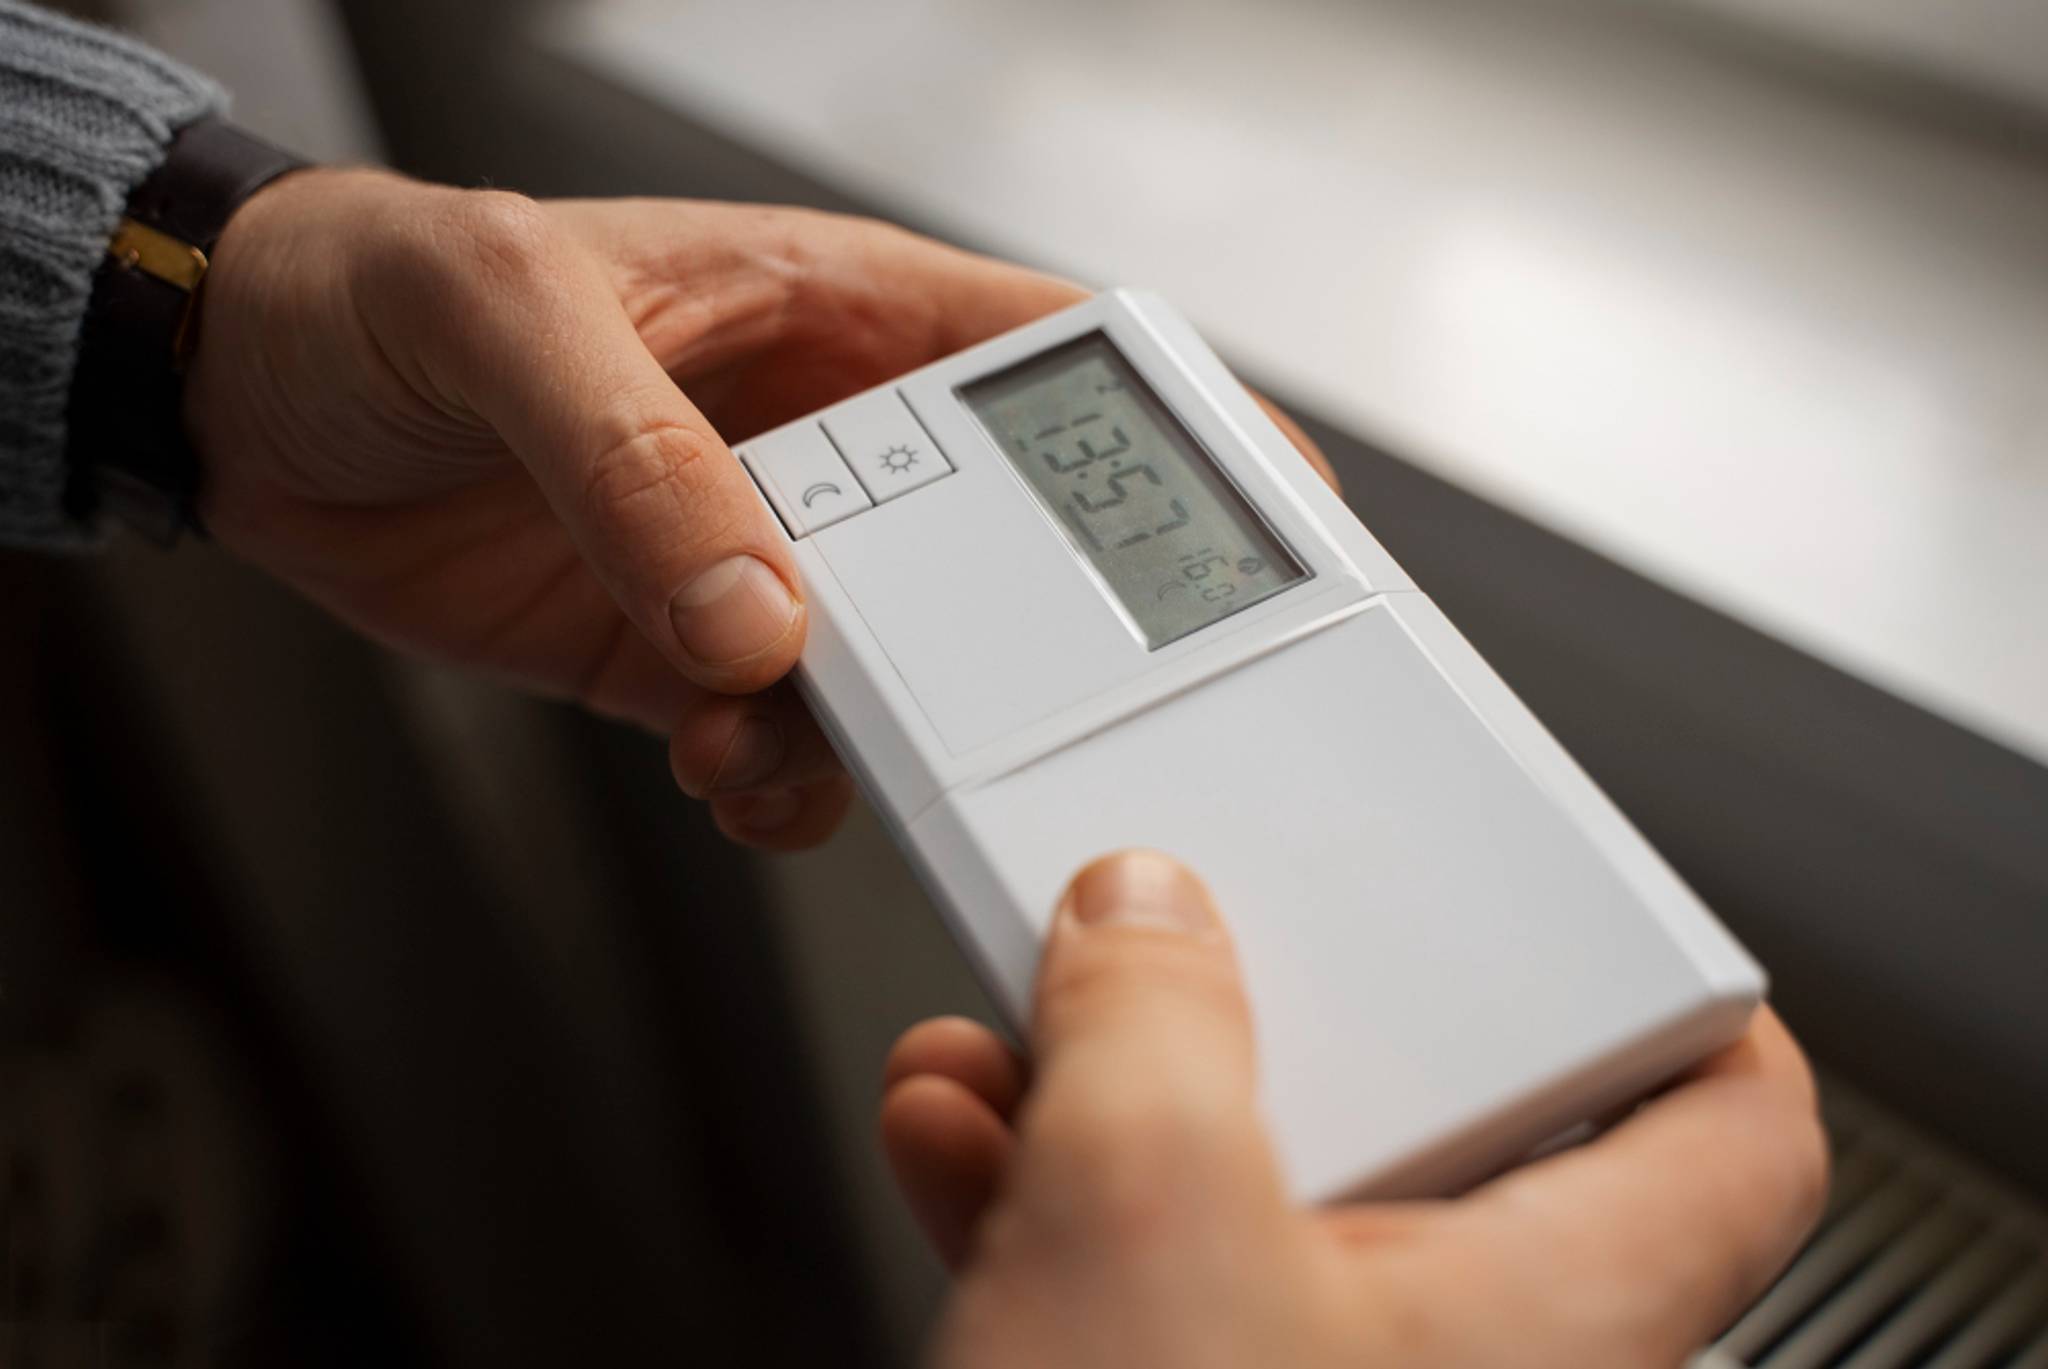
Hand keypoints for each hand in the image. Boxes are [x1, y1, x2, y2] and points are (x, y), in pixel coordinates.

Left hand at [184, 170, 1079, 844]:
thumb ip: (634, 452)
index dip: (1162, 417)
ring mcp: (756, 560)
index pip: (1039, 354)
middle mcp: (823, 445)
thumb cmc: (373, 284)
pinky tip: (720, 766)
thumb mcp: (505, 309)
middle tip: (1005, 705)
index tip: (1251, 499)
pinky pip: (780, 737)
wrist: (236, 402)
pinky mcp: (682, 653)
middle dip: (1022, 639)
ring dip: (870, 734)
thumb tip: (753, 612)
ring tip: (766, 736)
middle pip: (998, 551)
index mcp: (830, 312)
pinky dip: (776, 778)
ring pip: (896, 673)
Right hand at [881, 852, 1827, 1367]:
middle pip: (1433, 1118)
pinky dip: (1053, 1187)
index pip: (1729, 1129)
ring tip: (1020, 1021)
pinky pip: (1144, 1271)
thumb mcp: (1147, 1211)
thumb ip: (1156, 1024)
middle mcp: (1454, 1358)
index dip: (1686, 1002)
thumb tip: (1146, 916)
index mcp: (1548, 1303)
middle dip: (1276, 1014)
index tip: (1595, 911)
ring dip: (1122, 1092)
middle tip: (1208, 938)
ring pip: (1254, 1188)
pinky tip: (960, 1128)